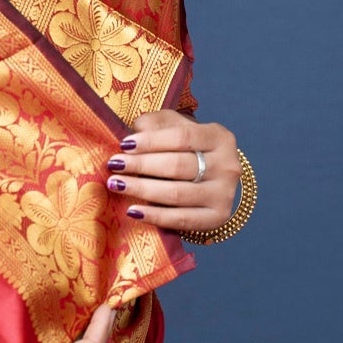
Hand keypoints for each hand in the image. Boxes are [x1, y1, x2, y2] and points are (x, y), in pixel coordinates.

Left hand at [106, 110, 239, 233]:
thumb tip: (136, 131)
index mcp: (219, 137)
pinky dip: (154, 216)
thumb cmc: (188, 149)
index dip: (151, 141)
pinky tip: (133, 211)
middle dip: (141, 165)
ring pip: (177, 194)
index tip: (124, 145)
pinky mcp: (217, 218)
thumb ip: (157, 123)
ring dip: (142, 190)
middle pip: (178, 166)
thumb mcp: (176, 127)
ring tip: (116, 184)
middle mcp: (227, 166)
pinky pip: (181, 219)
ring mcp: (224, 194)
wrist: (213, 179)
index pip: (182, 137)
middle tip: (114, 165)